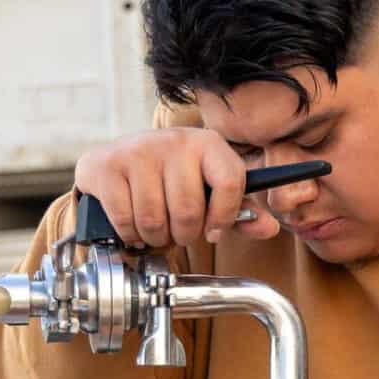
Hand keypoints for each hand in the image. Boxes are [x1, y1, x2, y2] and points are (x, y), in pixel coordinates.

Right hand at [74, 129, 280, 247]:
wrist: (114, 161)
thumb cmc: (168, 180)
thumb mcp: (208, 191)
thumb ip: (240, 212)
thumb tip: (269, 227)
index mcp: (208, 143)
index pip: (230, 182)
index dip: (223, 217)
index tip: (213, 231)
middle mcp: (175, 141)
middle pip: (189, 210)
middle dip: (183, 234)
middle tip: (177, 232)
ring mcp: (140, 151)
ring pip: (155, 219)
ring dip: (155, 237)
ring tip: (155, 229)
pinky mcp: (109, 166)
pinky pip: (126, 219)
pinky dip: (130, 233)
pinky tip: (133, 225)